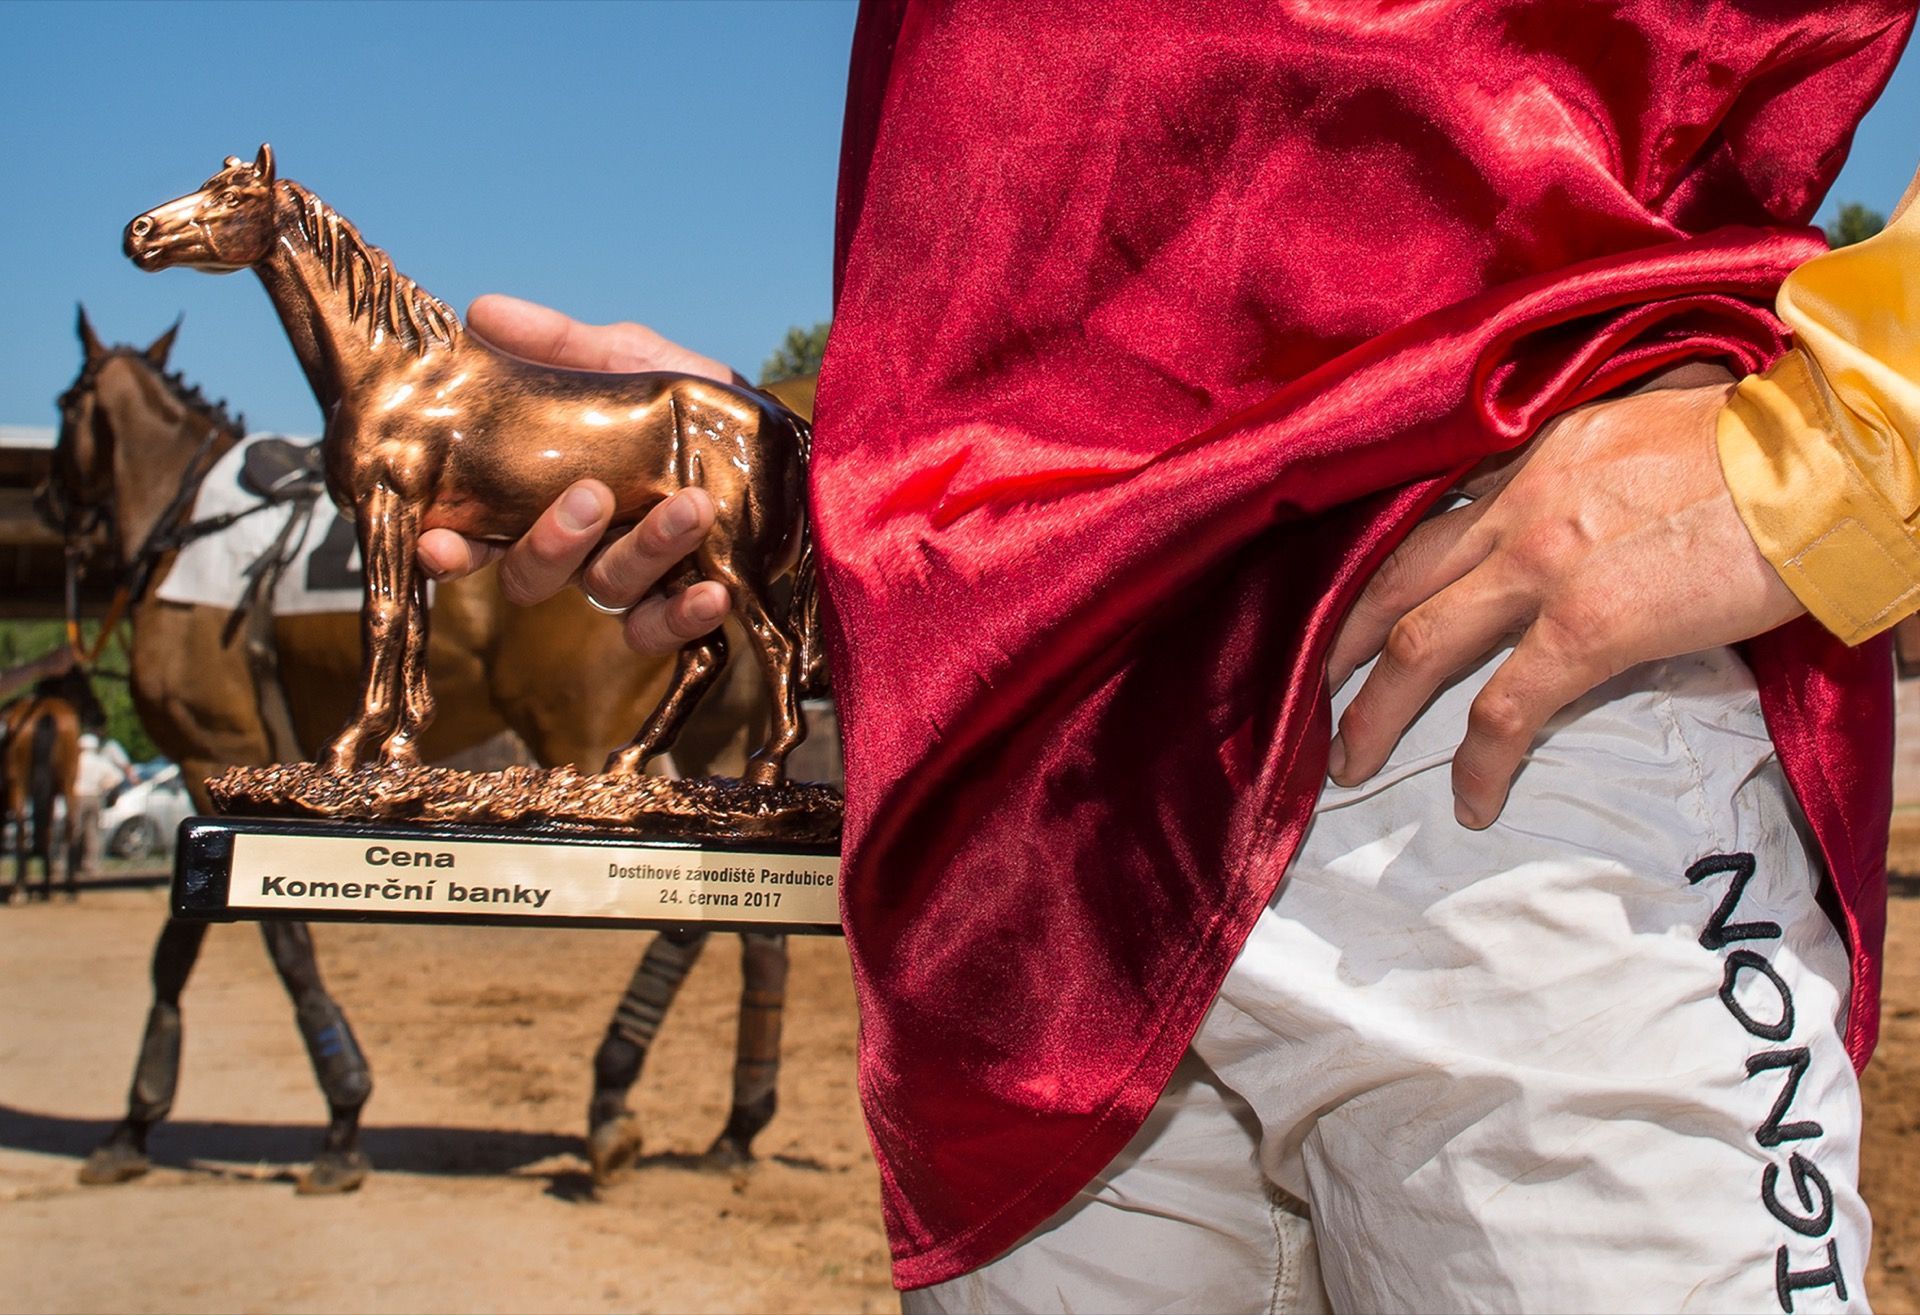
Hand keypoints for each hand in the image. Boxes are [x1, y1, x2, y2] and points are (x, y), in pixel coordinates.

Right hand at [416, 295, 733, 652]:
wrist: (782, 439)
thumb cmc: (690, 402)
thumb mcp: (629, 361)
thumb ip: (562, 346)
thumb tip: (482, 311)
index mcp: (544, 494)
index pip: (477, 534)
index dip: (450, 548)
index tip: (437, 542)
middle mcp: (580, 547)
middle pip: (531, 575)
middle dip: (553, 541)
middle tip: (593, 495)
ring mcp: (631, 578)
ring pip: (607, 591)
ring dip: (645, 551)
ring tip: (692, 506)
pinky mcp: (686, 601)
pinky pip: (667, 631)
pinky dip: (685, 618)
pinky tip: (712, 593)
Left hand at [1324, 381, 1804, 828]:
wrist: (1830, 462)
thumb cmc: (1763, 444)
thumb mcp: (1651, 422)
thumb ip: (1592, 461)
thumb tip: (1593, 490)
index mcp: (1535, 454)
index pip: (1428, 514)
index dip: (1378, 568)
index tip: (1349, 607)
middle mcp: (1519, 504)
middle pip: (1393, 579)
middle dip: (1339, 642)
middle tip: (1312, 687)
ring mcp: (1544, 567)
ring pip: (1418, 645)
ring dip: (1375, 711)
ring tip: (1353, 762)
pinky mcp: (1588, 628)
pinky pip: (1503, 711)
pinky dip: (1477, 764)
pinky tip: (1471, 802)